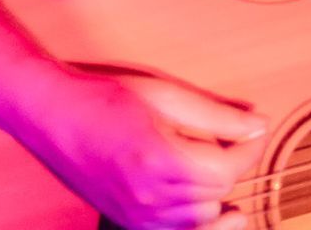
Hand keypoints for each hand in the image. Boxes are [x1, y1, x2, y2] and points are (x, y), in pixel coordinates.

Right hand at [17, 64, 266, 229]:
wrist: (53, 114)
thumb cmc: (104, 97)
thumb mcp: (165, 94)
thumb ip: (216, 114)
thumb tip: (257, 125)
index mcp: (161, 160)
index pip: (226, 169)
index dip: (248, 148)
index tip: (253, 129)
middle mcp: (149, 196)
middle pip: (217, 194)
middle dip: (232, 165)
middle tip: (235, 137)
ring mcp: (137, 215)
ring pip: (201, 218)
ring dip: (215, 192)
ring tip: (215, 163)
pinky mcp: (128, 221)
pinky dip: (195, 217)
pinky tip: (199, 197)